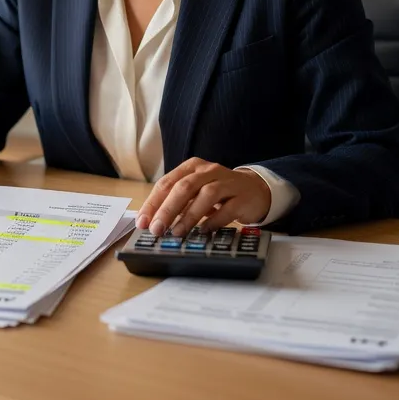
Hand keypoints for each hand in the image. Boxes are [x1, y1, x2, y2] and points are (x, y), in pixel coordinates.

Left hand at [136, 159, 271, 236]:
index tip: (142, 221)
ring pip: (206, 195)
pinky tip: (204, 231)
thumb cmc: (219, 192)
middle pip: (184, 187)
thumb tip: (153, 221)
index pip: (167, 182)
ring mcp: (227, 182)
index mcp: (192, 167)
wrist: (256, 190)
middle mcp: (209, 171)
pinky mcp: (242, 197)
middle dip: (167, 209)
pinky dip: (214, 221)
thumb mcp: (196, 191)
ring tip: (177, 232)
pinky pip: (227, 209)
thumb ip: (177, 202)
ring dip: (189, 215)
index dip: (153, 203)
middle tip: (156, 229)